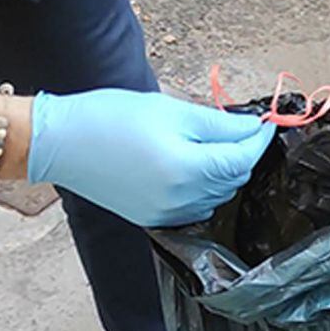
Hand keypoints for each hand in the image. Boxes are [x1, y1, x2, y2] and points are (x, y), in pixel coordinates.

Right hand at [28, 89, 274, 226]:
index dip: (259, 140)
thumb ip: (220, 125)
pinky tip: (193, 166)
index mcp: (186, 170)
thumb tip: (254, 129)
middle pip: (233, 179)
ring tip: (212, 144)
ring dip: (224, 172)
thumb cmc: (113, 117)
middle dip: (242, 154)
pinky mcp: (154, 219)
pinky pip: (197, 207)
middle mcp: (180, 200)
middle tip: (240, 128)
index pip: (242, 160)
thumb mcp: (174, 111)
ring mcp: (166, 214)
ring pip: (218, 195)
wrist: (61, 142)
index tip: (268, 124)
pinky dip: (205, 188)